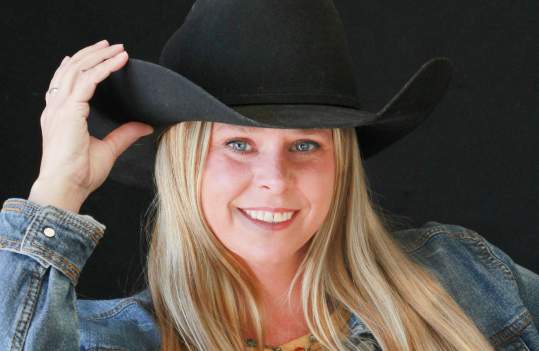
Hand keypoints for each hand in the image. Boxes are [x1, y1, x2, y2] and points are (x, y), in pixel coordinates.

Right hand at [29, 39, 153, 212]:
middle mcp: (56, 108)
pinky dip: (104, 68)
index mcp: (60, 115)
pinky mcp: (69, 111)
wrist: (67, 187)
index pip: (68, 81)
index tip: (99, 56)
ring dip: (99, 56)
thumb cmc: (80, 174)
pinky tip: (119, 61)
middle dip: (92, 54)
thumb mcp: (108, 150)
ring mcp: (59, 108)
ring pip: (78, 69)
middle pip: (71, 69)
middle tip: (111, 45)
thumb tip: (145, 126)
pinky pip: (88, 80)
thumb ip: (124, 135)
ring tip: (117, 48)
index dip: (82, 65)